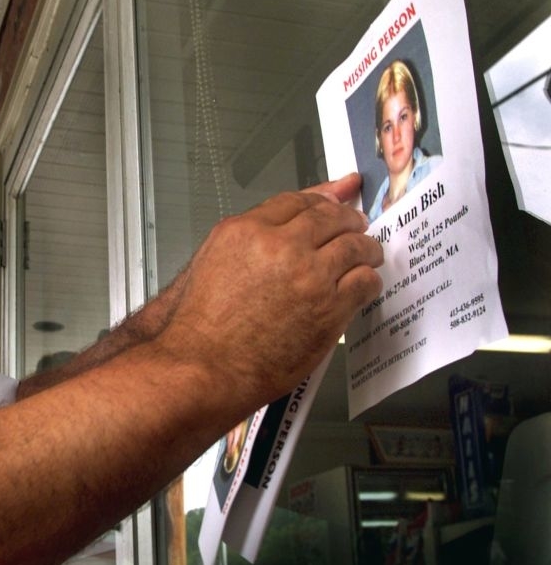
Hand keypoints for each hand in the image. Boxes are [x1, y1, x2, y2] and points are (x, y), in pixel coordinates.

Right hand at [158, 173, 381, 407]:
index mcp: (244, 231)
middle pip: (330, 217)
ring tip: (367, 256)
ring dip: (365, 249)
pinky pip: (364, 281)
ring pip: (355, 245)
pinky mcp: (329, 307)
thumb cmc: (197, 327)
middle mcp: (278, 245)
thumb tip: (276, 225)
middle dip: (348, 220)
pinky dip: (368, 281)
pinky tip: (363, 287)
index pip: (296, 201)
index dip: (321, 199)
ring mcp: (308, 275)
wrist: (201, 367)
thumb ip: (245, 239)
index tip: (335, 197)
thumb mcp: (207, 264)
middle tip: (356, 226)